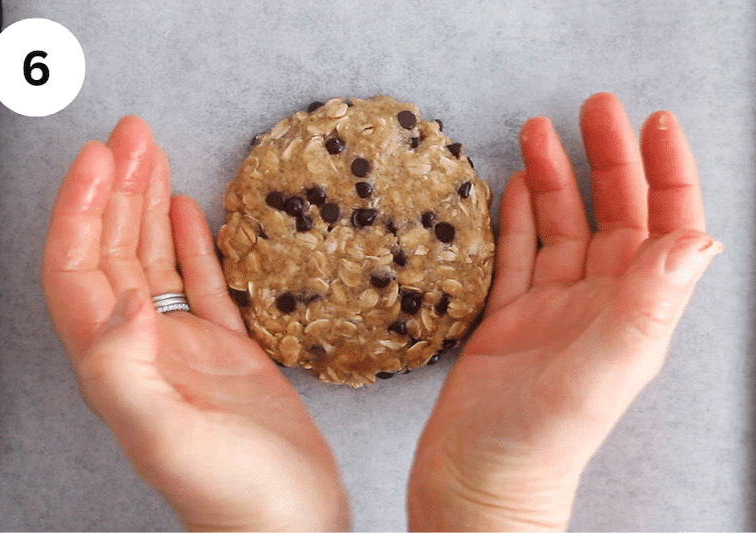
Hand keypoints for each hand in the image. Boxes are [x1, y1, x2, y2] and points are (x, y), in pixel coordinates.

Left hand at [41, 117, 348, 530]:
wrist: (291, 523)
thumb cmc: (237, 497)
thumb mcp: (169, 440)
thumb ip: (127, 371)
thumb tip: (122, 301)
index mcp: (115, 366)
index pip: (78, 272)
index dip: (80, 212)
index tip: (98, 159)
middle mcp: (142, 351)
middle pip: (113, 255)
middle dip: (114, 190)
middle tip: (131, 135)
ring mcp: (184, 348)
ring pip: (153, 262)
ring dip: (147, 206)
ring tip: (154, 156)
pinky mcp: (226, 351)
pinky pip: (199, 284)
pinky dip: (190, 244)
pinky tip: (189, 213)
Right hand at [408, 93, 720, 530]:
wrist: (477, 483)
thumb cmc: (540, 443)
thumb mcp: (601, 371)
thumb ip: (648, 307)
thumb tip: (699, 240)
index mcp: (635, 316)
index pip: (665, 229)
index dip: (666, 174)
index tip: (653, 124)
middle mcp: (600, 307)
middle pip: (613, 217)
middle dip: (607, 160)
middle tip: (592, 108)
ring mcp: (553, 312)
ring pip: (563, 230)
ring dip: (556, 180)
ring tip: (539, 132)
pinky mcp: (508, 320)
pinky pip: (520, 257)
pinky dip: (521, 220)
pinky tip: (518, 188)